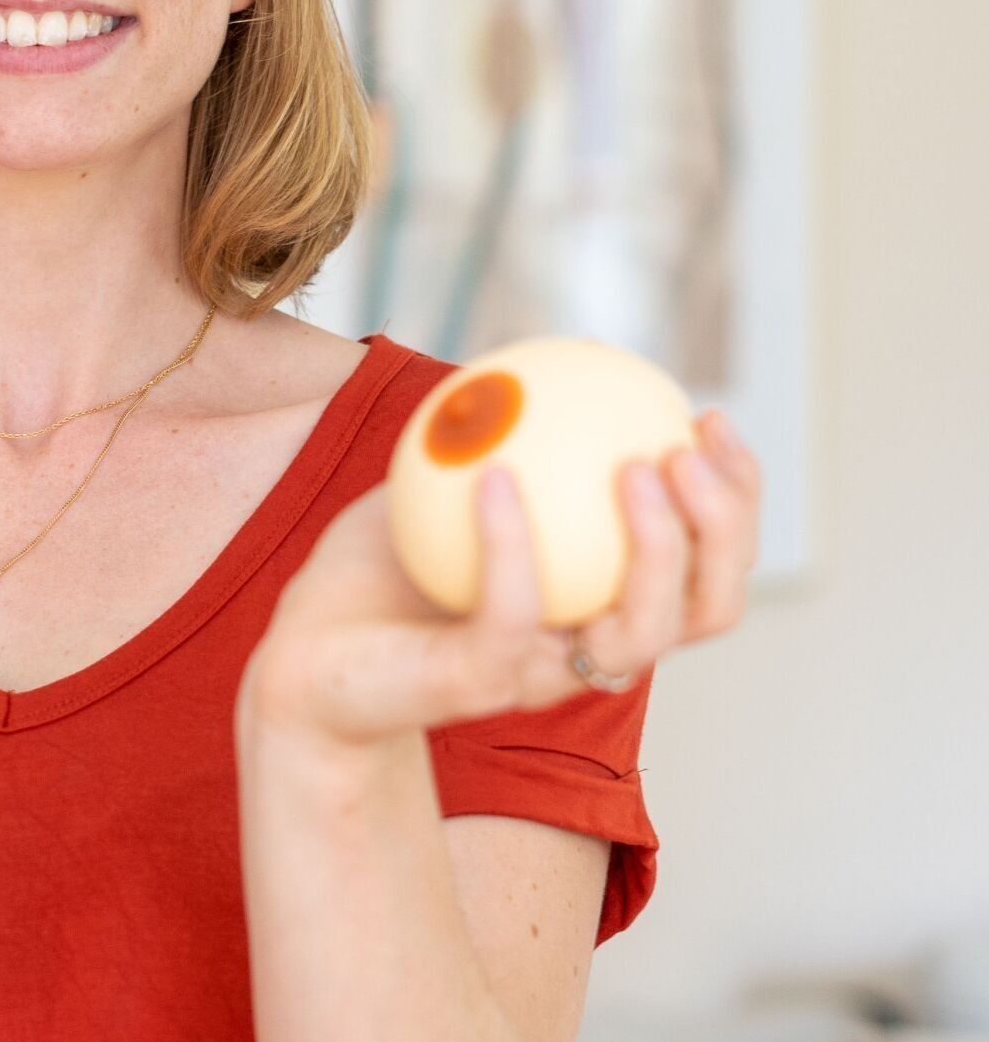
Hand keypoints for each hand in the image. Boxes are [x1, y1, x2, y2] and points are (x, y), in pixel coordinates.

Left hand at [241, 409, 761, 748]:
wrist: (305, 651)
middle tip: (684, 448)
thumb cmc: (383, 567)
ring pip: (638, 635)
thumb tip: (555, 354)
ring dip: (656, 549)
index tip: (708, 416)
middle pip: (706, 608)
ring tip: (636, 468)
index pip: (708, 565)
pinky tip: (496, 478)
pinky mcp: (472, 686)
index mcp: (605, 606)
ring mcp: (536, 676)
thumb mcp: (449, 480)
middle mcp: (589, 650)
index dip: (737, 497)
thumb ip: (505, 431)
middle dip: (724, 528)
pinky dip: (511, 546)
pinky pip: (510, 619)